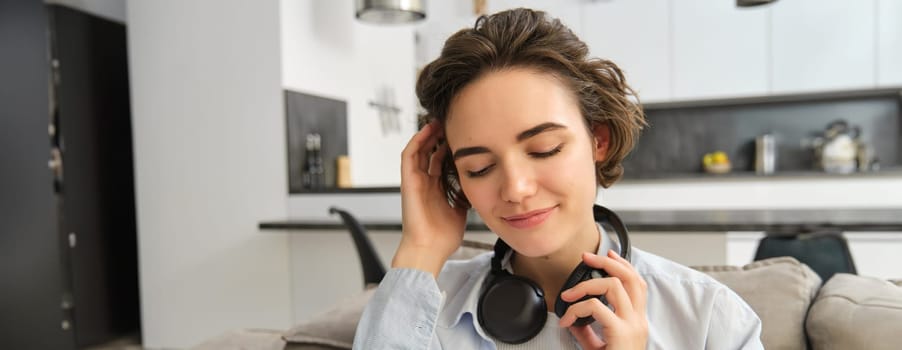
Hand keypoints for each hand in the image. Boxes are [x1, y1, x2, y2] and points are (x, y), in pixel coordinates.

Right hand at [392, 122, 467, 277]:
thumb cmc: (443, 238)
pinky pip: (409, 156)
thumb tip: (477, 186)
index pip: (440, 161)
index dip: (448, 147)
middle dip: (439, 136)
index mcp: (435, 189)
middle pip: (429, 152)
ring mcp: (415, 182)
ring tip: (439, 120)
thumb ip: (465, 197)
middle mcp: (424, 183)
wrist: (430, 249)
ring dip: (427, 134)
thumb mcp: (461, 212)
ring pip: (419, 150)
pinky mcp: (408, 182)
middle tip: (451, 121)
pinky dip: (417, 141)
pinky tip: (427, 130)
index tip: (462, 135)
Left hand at [558, 250, 648, 349]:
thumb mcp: (599, 347)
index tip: (606, 255)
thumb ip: (587, 331)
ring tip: (568, 295)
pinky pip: (596, 307)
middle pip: (630, 278)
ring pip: (614, 286)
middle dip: (607, 262)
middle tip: (586, 258)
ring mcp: (632, 326)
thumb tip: (572, 319)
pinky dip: (576, 308)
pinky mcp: (620, 333)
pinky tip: (567, 320)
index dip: (623, 265)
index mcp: (636, 322)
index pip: (637, 284)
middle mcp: (638, 321)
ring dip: (586, 285)